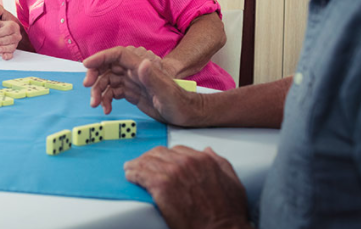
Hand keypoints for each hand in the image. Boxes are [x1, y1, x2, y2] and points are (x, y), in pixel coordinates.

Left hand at [0, 5, 22, 59]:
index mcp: (12, 25)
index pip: (8, 29)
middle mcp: (16, 35)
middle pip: (11, 38)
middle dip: (0, 42)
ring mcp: (15, 43)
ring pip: (11, 47)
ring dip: (3, 49)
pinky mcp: (12, 51)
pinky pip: (11, 54)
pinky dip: (7, 56)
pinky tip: (3, 56)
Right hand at [82, 46, 200, 125]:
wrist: (186, 113)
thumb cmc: (179, 102)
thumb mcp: (166, 92)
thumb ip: (153, 78)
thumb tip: (142, 63)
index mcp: (140, 67)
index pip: (117, 55)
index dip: (100, 57)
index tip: (87, 65)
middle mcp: (134, 72)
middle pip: (108, 67)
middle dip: (95, 75)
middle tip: (87, 87)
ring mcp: (132, 82)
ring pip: (107, 81)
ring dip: (98, 91)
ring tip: (96, 105)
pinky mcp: (131, 93)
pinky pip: (112, 92)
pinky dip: (106, 100)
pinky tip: (106, 110)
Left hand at [124, 146, 249, 228]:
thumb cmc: (228, 213)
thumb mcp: (232, 182)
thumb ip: (220, 163)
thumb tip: (208, 151)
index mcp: (202, 160)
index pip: (177, 150)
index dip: (166, 156)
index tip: (160, 161)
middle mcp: (186, 162)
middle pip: (159, 153)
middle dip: (150, 158)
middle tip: (142, 164)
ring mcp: (172, 172)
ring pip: (147, 161)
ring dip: (137, 164)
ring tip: (131, 168)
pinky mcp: (161, 186)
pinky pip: (140, 174)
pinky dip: (133, 174)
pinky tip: (130, 176)